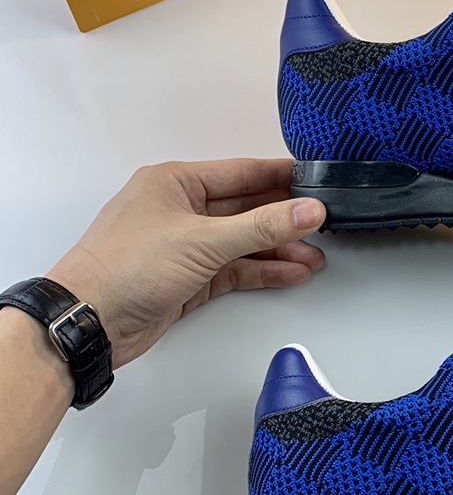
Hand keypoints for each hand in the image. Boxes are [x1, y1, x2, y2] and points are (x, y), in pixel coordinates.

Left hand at [46, 159, 325, 367]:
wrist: (88, 322)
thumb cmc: (123, 268)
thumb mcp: (203, 240)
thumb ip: (262, 226)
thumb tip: (307, 210)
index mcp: (175, 183)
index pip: (241, 173)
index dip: (281, 176)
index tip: (315, 181)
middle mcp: (180, 210)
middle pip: (246, 208)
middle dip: (285, 219)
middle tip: (322, 223)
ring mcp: (184, 245)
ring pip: (243, 242)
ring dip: (278, 249)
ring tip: (314, 256)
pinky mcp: (188, 278)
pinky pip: (235, 268)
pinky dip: (263, 271)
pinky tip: (290, 273)